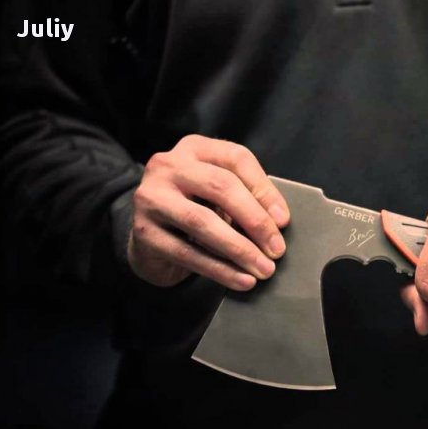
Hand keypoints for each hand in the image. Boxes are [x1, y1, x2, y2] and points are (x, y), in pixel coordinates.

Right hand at [128, 135, 289, 290]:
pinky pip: (187, 253)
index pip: (236, 158)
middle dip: (255, 221)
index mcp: (194, 148)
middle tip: (277, 250)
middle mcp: (168, 166)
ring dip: (239, 249)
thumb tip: (279, 222)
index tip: (284, 221)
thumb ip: (247, 198)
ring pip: (202, 222)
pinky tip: (242, 280)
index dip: (264, 190)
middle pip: (220, 186)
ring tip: (264, 269)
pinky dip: (220, 270)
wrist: (151, 240)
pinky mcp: (143, 232)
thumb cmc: (197, 210)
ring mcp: (151, 197)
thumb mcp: (221, 195)